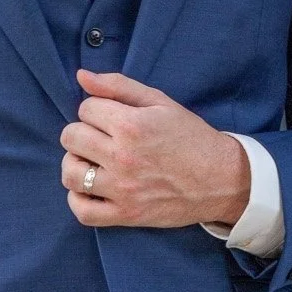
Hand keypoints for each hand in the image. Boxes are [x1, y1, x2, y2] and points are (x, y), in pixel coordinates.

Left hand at [60, 70, 249, 228]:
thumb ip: (118, 86)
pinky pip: (82, 211)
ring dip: (76, 164)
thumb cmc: (191, 137)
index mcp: (131, 125)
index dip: (97, 110)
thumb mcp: (160, 103)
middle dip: (83, 133)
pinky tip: (90, 189)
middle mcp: (122, 157)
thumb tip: (81, 76)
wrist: (221, 179)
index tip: (112, 118)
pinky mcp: (126, 214)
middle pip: (71, 137)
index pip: (85, 109)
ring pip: (70, 173)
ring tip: (93, 163)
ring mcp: (122, 189)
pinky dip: (78, 199)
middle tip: (102, 139)